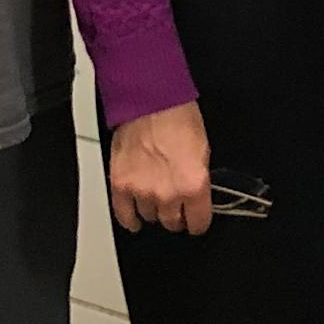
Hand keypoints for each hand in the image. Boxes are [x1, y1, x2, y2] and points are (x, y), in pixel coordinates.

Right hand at [110, 101, 212, 234]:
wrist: (150, 101)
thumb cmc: (178, 117)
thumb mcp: (204, 152)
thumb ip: (198, 181)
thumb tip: (196, 195)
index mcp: (193, 185)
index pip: (198, 223)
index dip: (198, 222)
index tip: (195, 221)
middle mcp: (168, 193)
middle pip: (172, 222)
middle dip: (176, 215)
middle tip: (176, 205)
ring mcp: (142, 191)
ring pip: (150, 217)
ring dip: (154, 210)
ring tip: (156, 199)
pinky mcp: (120, 185)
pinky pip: (124, 214)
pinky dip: (129, 219)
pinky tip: (134, 220)